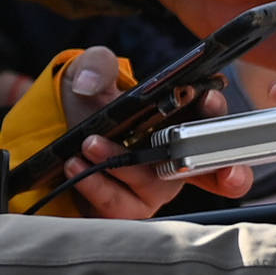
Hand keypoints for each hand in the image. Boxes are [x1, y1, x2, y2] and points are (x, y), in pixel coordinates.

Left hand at [40, 47, 253, 218]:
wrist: (59, 141)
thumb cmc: (88, 106)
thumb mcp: (90, 74)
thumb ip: (96, 66)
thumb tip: (89, 84)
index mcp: (178, 121)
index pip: (212, 118)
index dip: (216, 113)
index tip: (207, 100)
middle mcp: (175, 157)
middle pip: (204, 165)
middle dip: (207, 163)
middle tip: (182, 150)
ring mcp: (153, 187)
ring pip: (153, 184)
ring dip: (122, 164)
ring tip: (90, 144)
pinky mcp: (127, 208)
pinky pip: (121, 204)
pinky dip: (98, 186)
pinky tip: (77, 166)